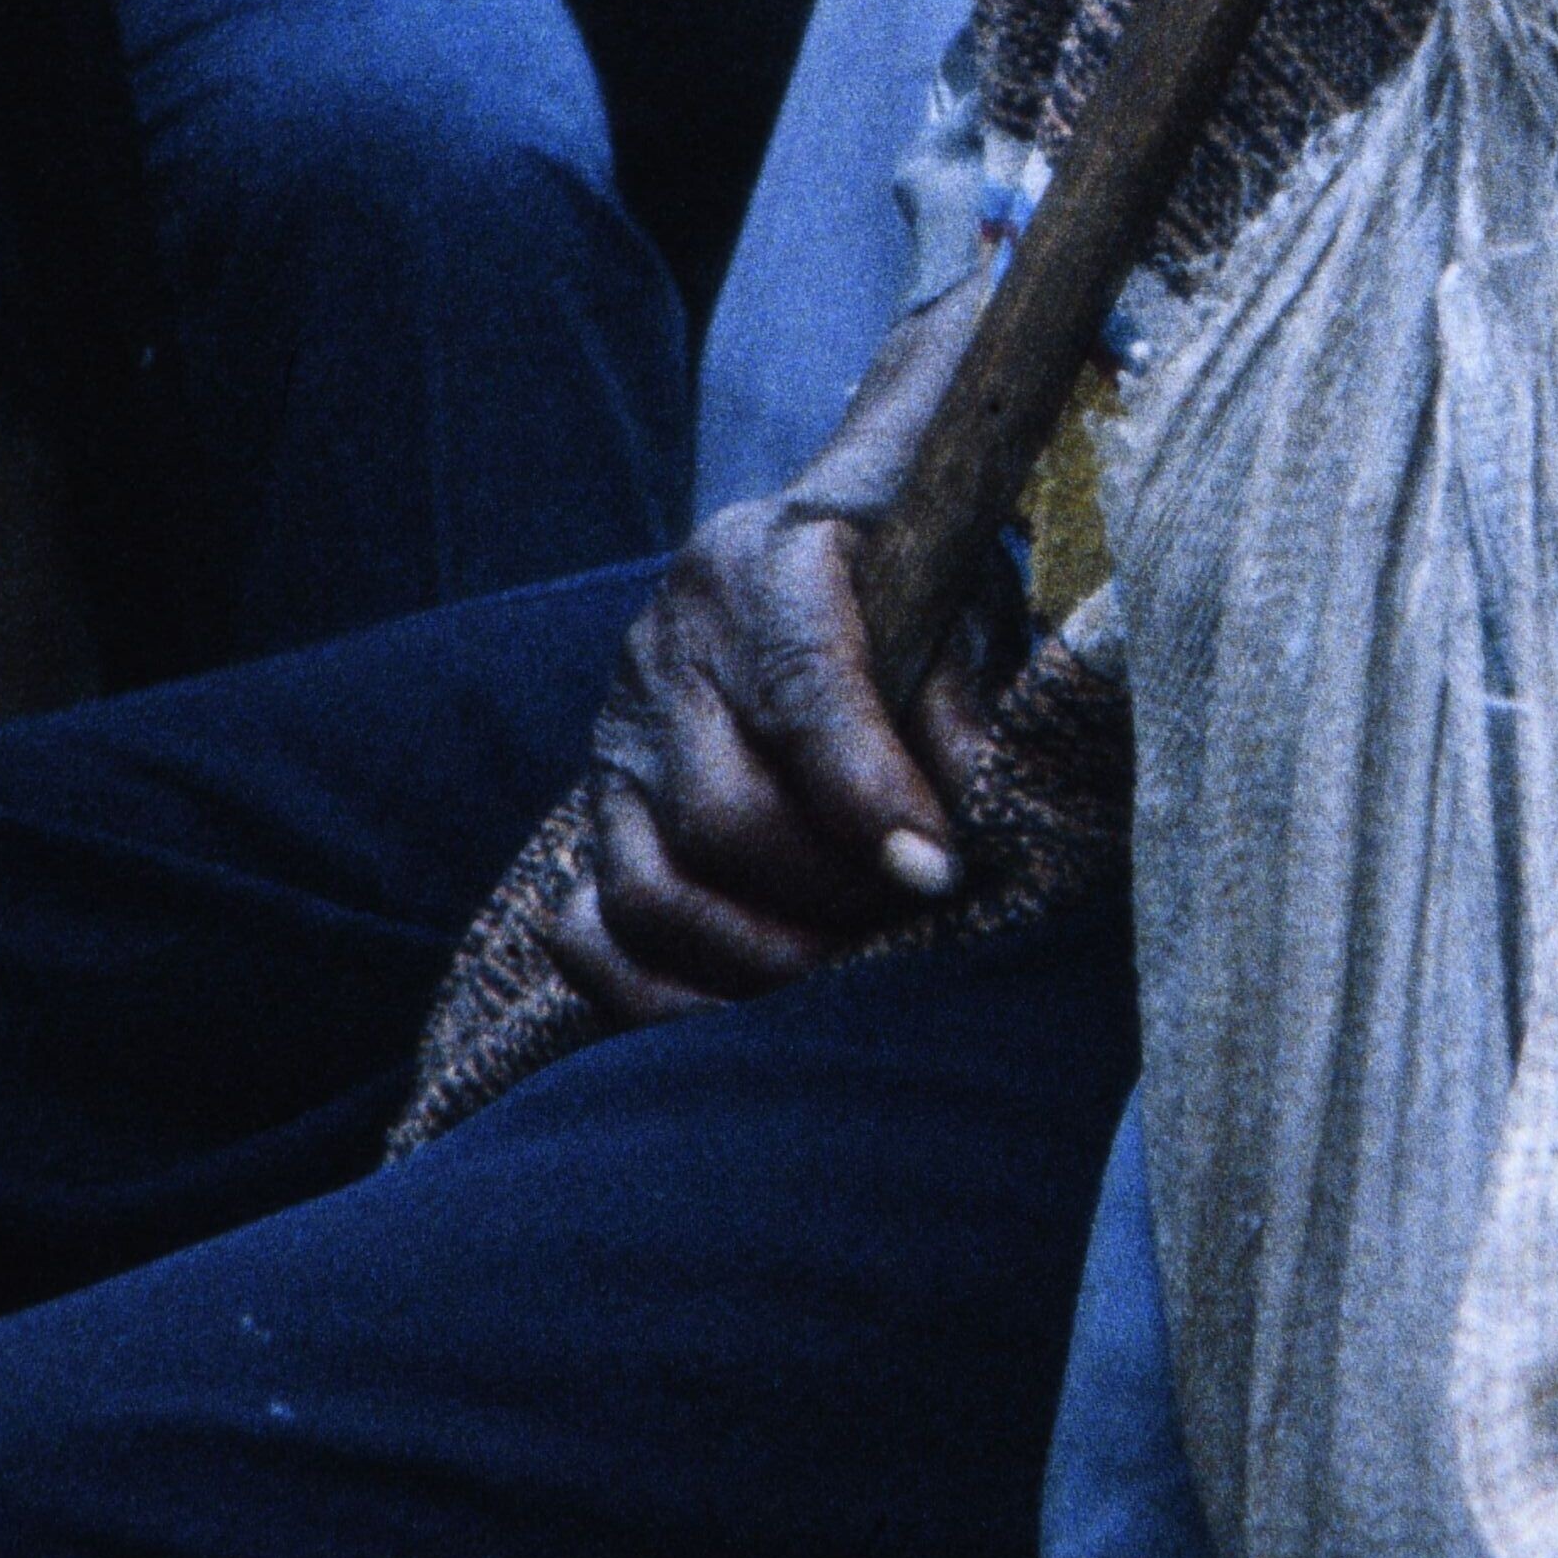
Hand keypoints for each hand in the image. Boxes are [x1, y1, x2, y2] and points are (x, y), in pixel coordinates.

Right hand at [538, 290, 1016, 1023]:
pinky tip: (750, 1014)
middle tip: (908, 930)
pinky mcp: (597, 812)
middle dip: (828, 900)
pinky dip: (662, 996)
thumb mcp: (966, 608)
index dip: (868, 796)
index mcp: (769, 565)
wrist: (834, 543)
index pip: (801, 690)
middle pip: (722, 817)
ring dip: (758, 964)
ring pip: (650, 892)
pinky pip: (591, 932)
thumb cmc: (918, 584)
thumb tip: (950, 844)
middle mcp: (670, 647)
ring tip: (846, 980)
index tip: (939, 874)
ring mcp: (618, 736)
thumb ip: (966, 709)